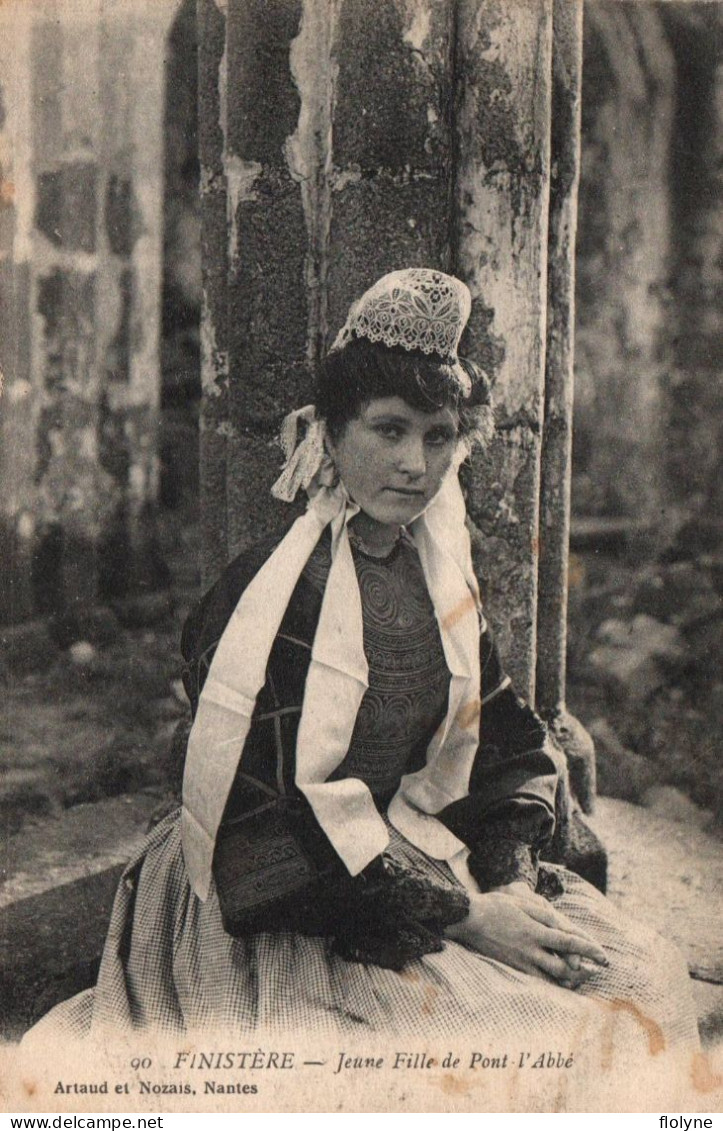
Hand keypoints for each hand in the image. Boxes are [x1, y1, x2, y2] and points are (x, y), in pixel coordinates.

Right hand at [445, 890, 608, 986]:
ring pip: (552, 979)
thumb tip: (566, 927)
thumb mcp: (524, 903)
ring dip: (571, 980)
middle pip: (565, 968)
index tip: (605, 957)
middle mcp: (530, 950)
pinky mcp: (513, 968)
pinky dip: (552, 983)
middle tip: (596, 970)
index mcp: (535, 931)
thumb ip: (546, 916)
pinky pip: (537, 981)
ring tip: (582, 977)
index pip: (570, 943)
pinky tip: (559, 981)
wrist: (469, 920)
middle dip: (585, 972)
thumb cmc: (496, 907)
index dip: (590, 950)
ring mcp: (521, 962)